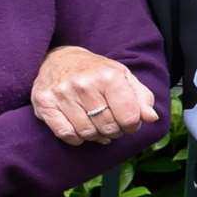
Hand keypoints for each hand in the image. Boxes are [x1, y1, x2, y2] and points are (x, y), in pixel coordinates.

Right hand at [32, 45, 159, 145]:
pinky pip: (66, 134)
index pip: (129, 117)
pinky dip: (76, 138)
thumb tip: (152, 118)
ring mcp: (62, 94)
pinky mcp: (44, 103)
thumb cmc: (96, 71)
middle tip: (111, 123)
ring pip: (87, 133)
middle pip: (108, 127)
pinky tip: (79, 128)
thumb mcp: (124, 77)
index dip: (132, 125)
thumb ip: (142, 98)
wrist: (59, 58)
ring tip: (96, 124)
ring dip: (95, 135)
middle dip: (114, 131)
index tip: (128, 122)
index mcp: (109, 76)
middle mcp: (84, 84)